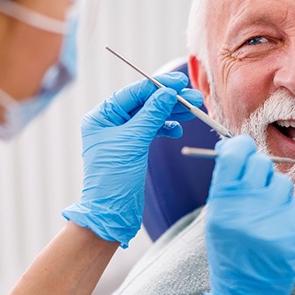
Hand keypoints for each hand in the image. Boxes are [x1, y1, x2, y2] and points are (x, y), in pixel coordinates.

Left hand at [63, 73, 202, 246]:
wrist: (112, 212)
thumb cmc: (114, 177)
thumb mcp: (134, 141)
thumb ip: (152, 114)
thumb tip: (168, 92)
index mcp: (101, 116)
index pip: (133, 93)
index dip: (157, 86)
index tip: (179, 82)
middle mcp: (109, 122)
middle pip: (144, 103)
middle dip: (169, 100)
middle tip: (193, 97)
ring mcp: (121, 135)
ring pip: (150, 116)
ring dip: (172, 113)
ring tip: (193, 110)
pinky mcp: (133, 148)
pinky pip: (152, 130)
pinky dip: (166, 128)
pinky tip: (177, 129)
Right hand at [202, 135, 294, 294]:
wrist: (245, 293)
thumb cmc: (229, 250)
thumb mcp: (216, 217)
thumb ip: (225, 183)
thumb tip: (233, 146)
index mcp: (221, 202)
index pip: (234, 154)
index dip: (240, 146)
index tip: (244, 148)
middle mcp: (244, 208)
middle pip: (260, 163)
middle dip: (259, 170)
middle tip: (256, 185)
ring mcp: (270, 220)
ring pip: (282, 181)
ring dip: (276, 191)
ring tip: (267, 212)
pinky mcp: (291, 232)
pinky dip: (290, 209)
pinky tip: (279, 224)